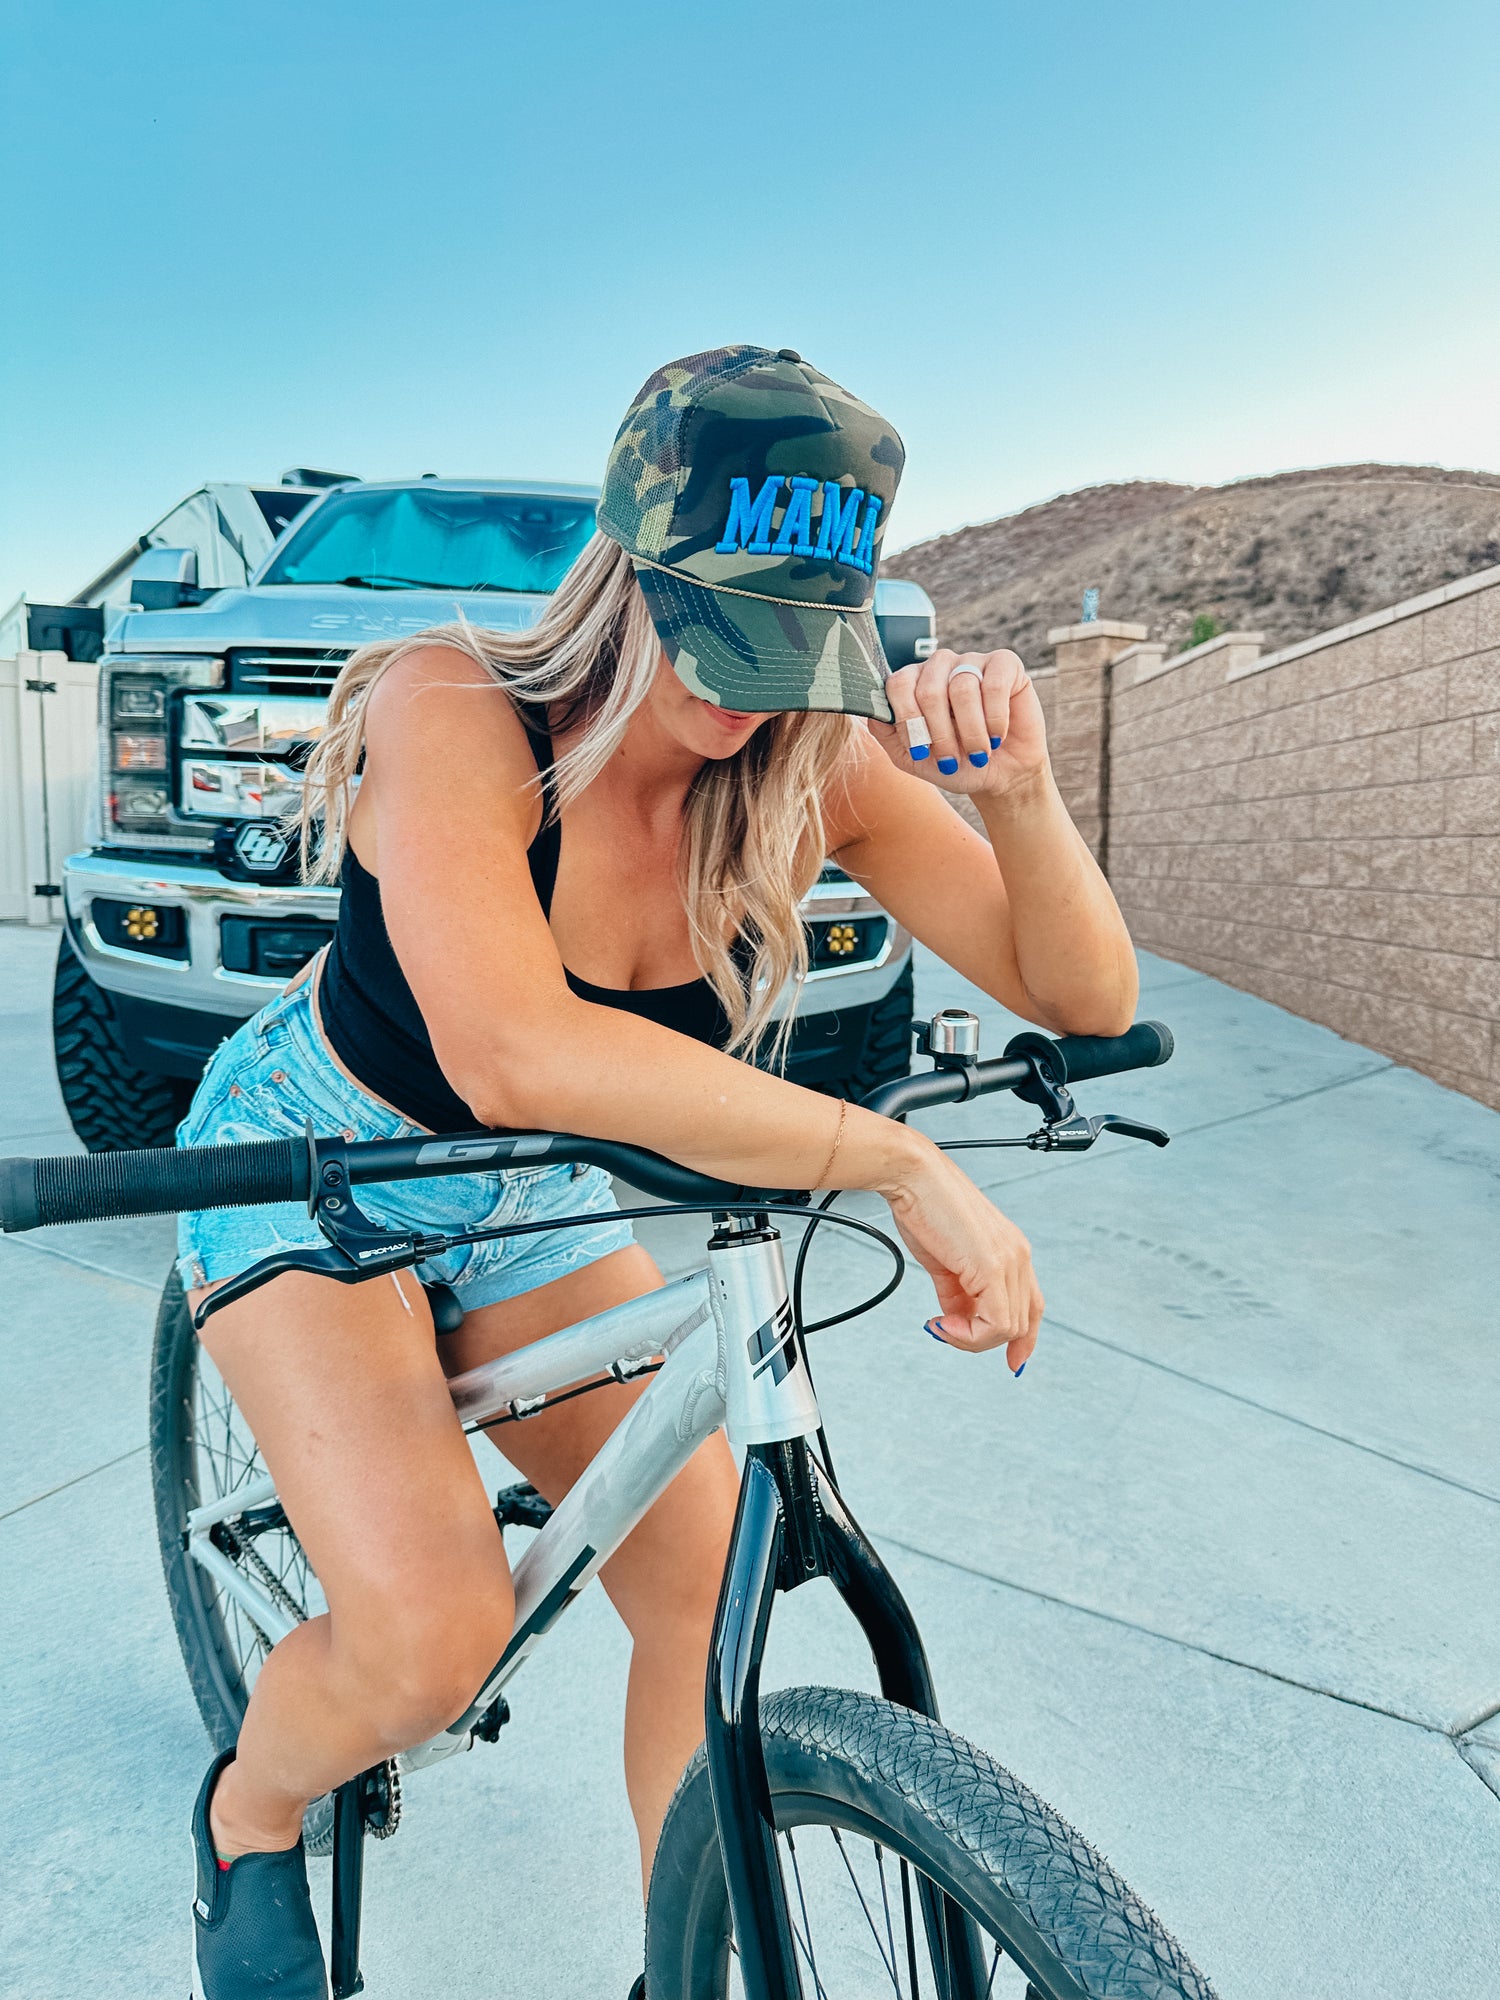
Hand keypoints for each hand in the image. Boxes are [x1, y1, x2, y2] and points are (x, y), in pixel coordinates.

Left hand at [869, 649, 1047, 797]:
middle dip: (939, 734)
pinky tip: (996, 735)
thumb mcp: (912, 757)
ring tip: (978, 753)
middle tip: (951, 760)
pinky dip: (995, 718)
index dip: (908, 722)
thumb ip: (886, 732)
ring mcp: (971, 661)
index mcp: (913, 681)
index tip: (920, 753)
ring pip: (962, 688)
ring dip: (970, 732)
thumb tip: (869, 710)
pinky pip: (994, 684)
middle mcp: (939, 665)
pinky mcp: (1006, 665)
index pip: (898, 685)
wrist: (1000, 775)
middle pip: (929, 689)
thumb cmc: (955, 762)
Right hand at [880, 1143, 1043, 1371]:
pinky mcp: (993, 1266)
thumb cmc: (925, 1208)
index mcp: (1012, 1251)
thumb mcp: (945, 1261)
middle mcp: (1018, 1256)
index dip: (1025, 1340)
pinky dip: (968, 1334)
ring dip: (970, 1338)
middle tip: (945, 1331)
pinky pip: (995, 1322)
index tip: (1013, 1362)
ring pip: (1008, 1328)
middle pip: (1020, 1323)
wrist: (914, 1178)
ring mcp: (1010, 1261)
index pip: (1031, 1306)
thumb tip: (956, 1320)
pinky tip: (942, 1323)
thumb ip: (957, 1292)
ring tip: (941, 1326)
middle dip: (980, 1340)